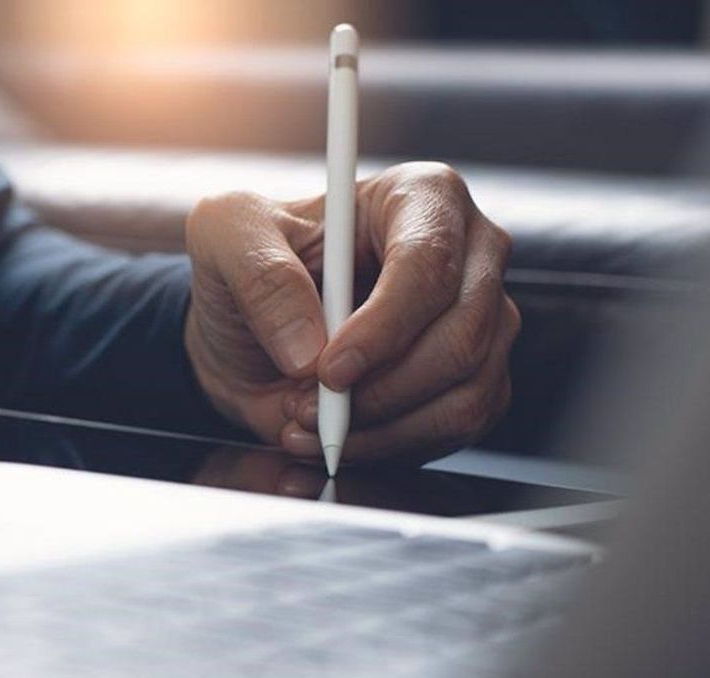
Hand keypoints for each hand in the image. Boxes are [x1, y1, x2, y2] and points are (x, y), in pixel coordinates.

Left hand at [184, 163, 517, 465]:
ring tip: (308, 423)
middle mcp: (470, 254)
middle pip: (461, 337)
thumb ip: (259, 274)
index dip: (383, 328)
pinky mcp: (477, 377)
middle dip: (377, 391)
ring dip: (379, 428)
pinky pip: (458, 427)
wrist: (250, 332)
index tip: (328, 370)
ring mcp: (483, 319)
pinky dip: (390, 448)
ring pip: (465, 393)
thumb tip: (308, 348)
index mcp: (422, 197)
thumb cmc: (250, 266)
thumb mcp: (225, 236)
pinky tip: (335, 439)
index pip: (430, 265)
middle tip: (305, 406)